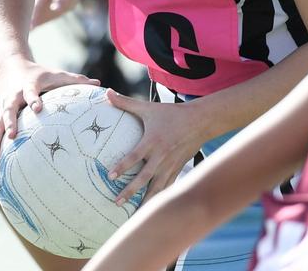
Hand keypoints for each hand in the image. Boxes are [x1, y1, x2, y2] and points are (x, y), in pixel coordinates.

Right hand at [0, 56, 98, 163]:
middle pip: (8, 110)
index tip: (37, 108)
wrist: (10, 67)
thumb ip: (75, 80)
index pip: (30, 93)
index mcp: (28, 86)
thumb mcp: (55, 73)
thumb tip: (98, 84)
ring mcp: (2, 108)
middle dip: (10, 123)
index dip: (33, 99)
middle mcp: (12, 98)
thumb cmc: (39, 73)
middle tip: (13, 136)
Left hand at [105, 89, 208, 205]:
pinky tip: (152, 210)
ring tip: (133, 215)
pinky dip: (160, 199)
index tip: (110, 176)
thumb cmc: (171, 114)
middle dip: (130, 190)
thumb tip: (107, 93)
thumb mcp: (148, 108)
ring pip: (157, 187)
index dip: (123, 166)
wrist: (200, 121)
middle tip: (116, 202)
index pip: (135, 156)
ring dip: (145, 201)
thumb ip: (126, 103)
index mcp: (153, 141)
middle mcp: (161, 156)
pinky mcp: (177, 170)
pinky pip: (167, 187)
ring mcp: (171, 165)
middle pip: (144, 177)